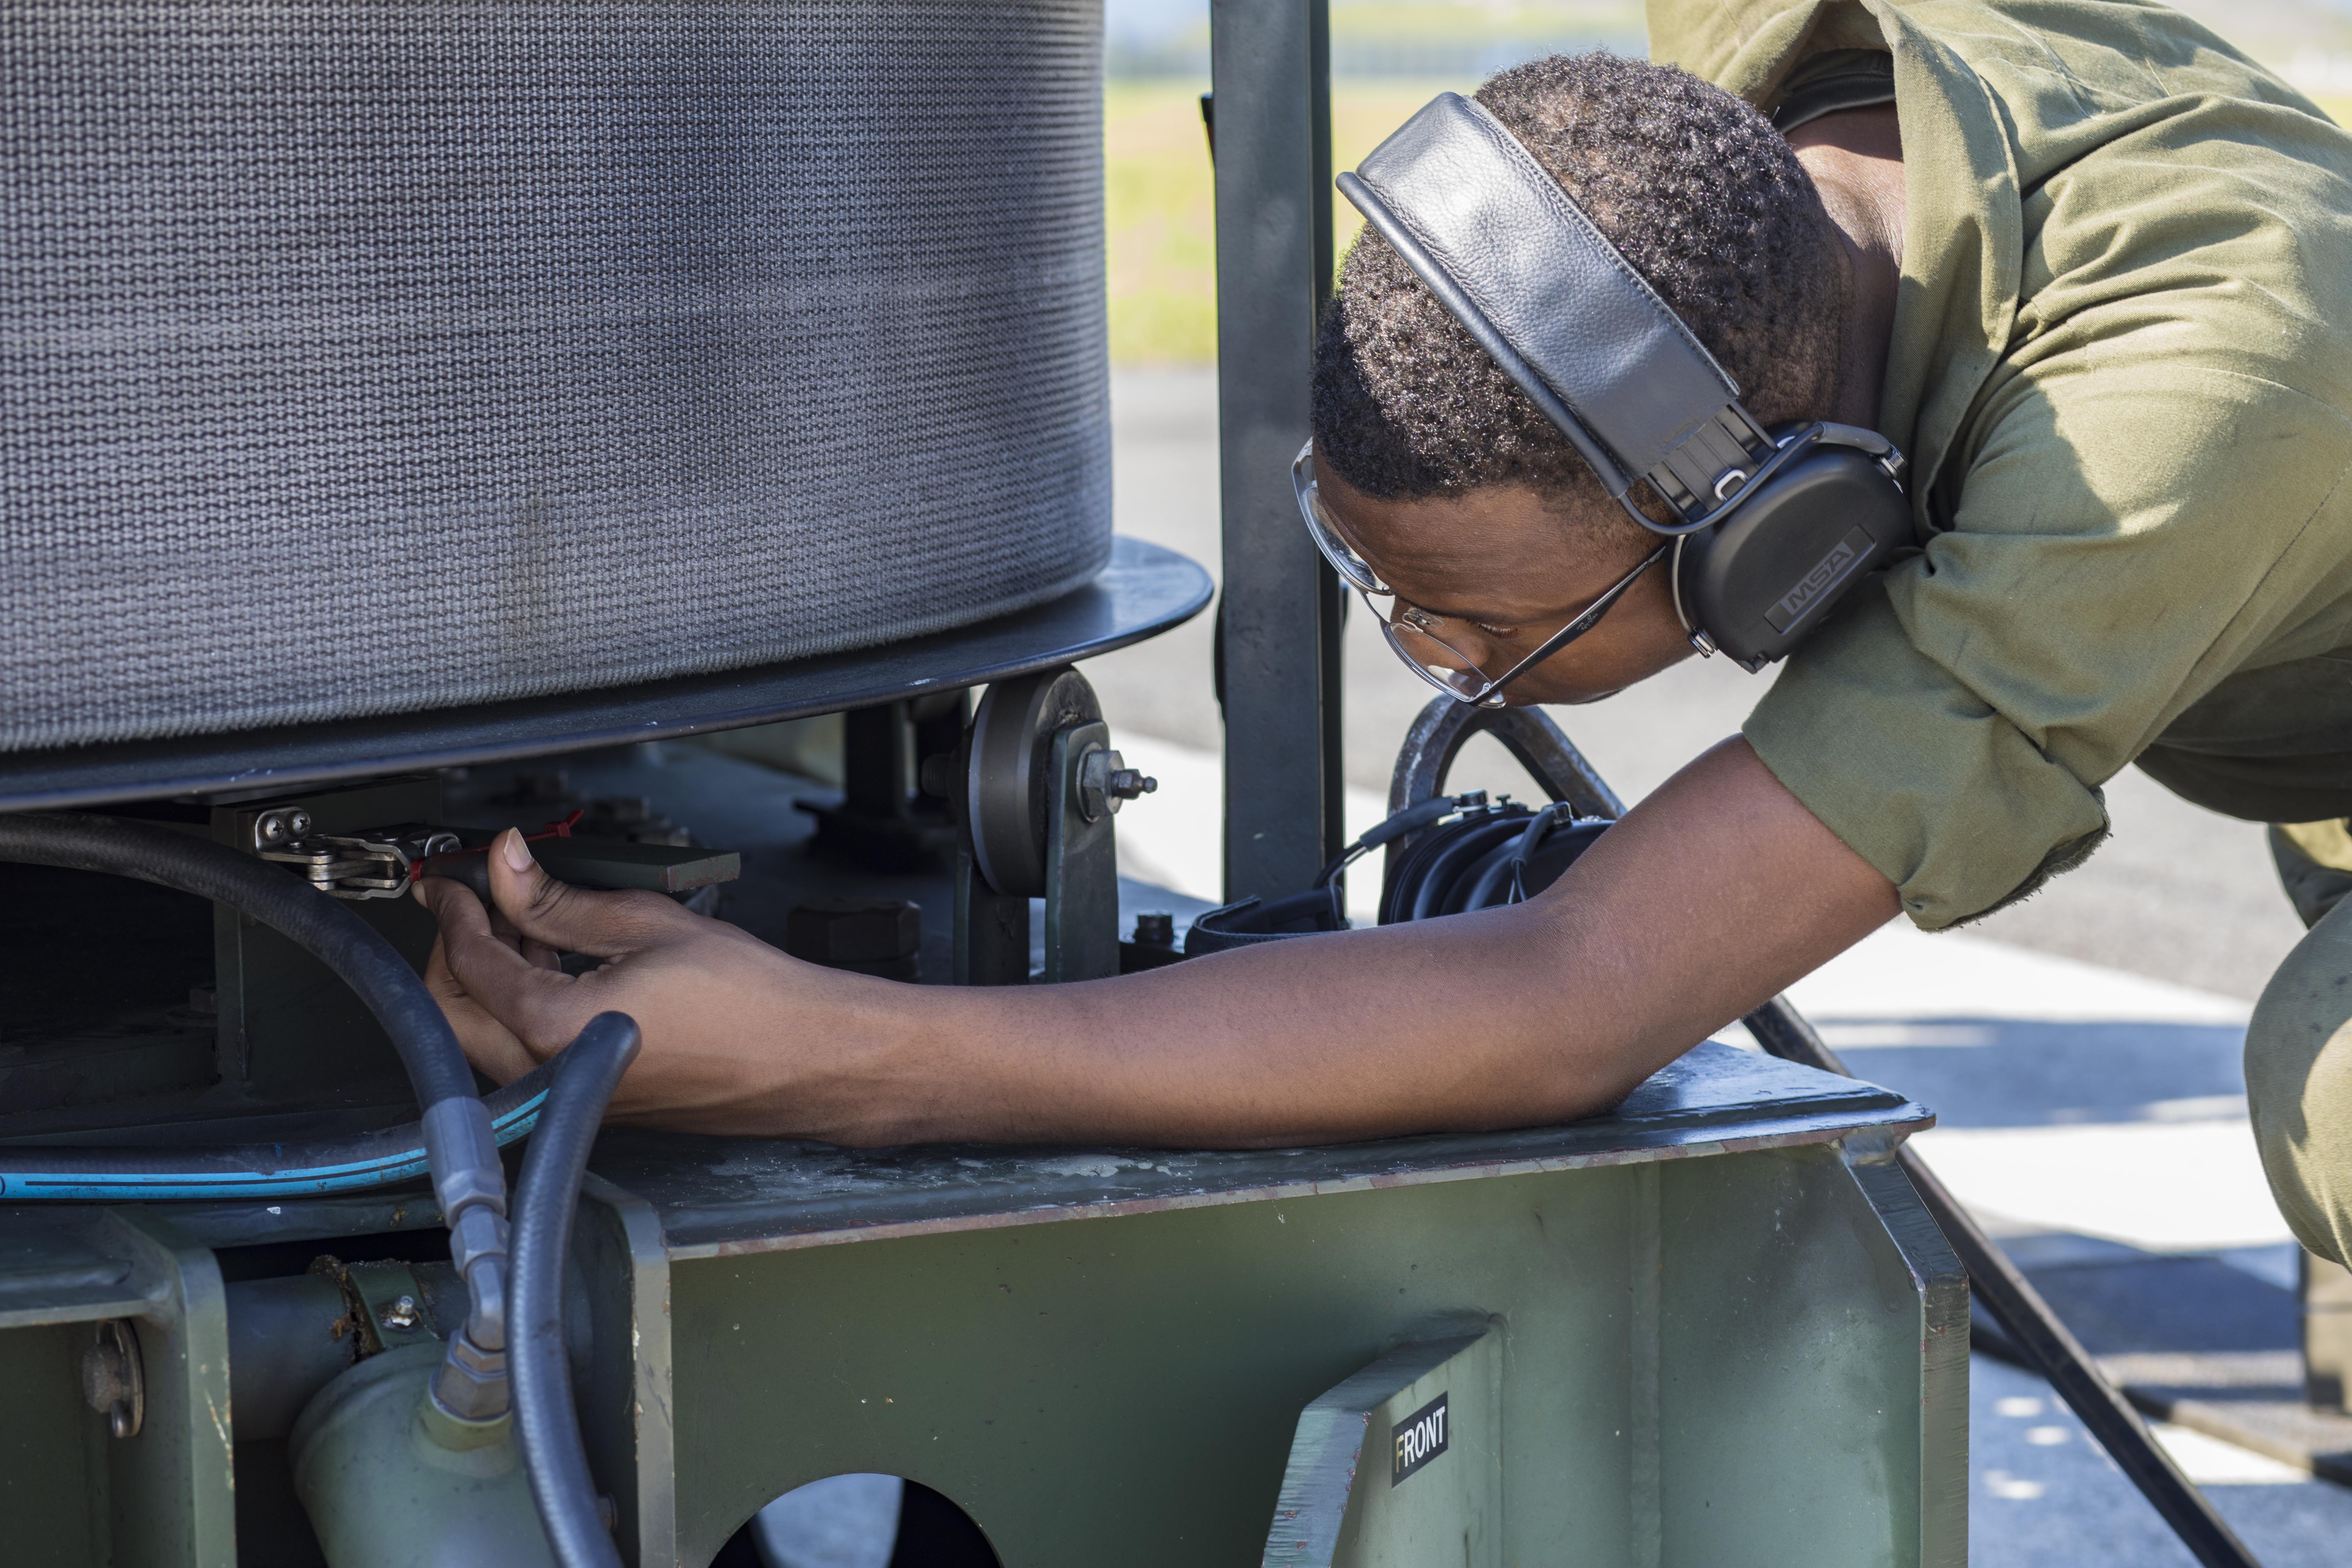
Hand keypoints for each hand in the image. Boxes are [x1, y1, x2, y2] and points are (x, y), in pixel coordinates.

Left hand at [417, 828, 829, 1131]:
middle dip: (457, 952)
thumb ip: (558, 900)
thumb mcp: (646, 923)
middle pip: (455, 1014)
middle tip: (481, 903)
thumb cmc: (750, 999)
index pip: (470, 961)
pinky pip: (528, 1055)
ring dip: (492, 980)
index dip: (456, 910)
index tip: (454, 882)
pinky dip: (524, 1008)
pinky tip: (559, 965)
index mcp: (556, 1028)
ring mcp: (573, 1095)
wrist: (806, 1053)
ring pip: (488, 1039)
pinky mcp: (597, 1102)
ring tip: (529, 925)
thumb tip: (508, 867)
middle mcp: (552, 1076)